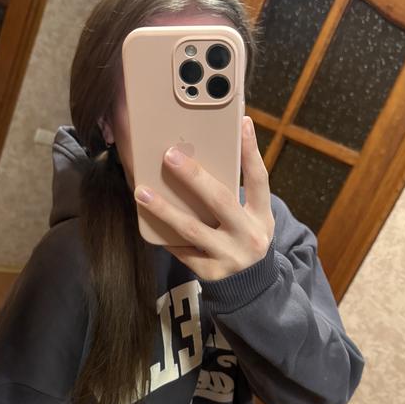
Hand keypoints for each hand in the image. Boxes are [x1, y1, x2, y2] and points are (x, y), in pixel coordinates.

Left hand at [133, 116, 274, 280]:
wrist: (251, 280)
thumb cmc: (244, 233)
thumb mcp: (253, 213)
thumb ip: (239, 188)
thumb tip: (214, 147)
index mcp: (262, 215)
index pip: (259, 179)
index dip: (251, 151)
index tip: (242, 123)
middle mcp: (250, 236)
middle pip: (220, 200)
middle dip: (193, 177)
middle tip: (169, 156)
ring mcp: (231, 256)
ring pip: (192, 229)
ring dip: (164, 209)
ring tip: (142, 192)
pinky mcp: (212, 272)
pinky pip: (182, 250)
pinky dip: (165, 235)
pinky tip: (147, 220)